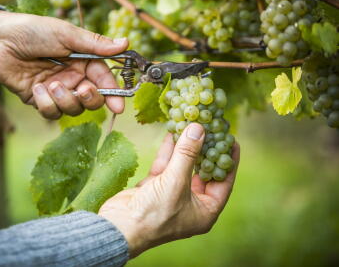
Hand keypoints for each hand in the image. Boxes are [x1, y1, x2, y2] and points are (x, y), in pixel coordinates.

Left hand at [0, 10, 128, 118]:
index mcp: (84, 62)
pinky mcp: (40, 100)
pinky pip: (51, 113)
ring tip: (51, 84)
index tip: (118, 107)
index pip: (104, 81)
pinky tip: (36, 88)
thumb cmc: (34, 32)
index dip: (113, 95)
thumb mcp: (67, 35)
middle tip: (83, 90)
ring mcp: (57, 91)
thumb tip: (125, 43)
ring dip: (65, 100)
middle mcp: (73, 78)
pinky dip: (46, 103)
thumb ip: (96, 44)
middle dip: (90, 99)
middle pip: (92, 101)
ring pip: (73, 109)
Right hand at [98, 123, 239, 257]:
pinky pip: (165, 166)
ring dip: (185, 147)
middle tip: (211, 129)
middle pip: (202, 171)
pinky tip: (172, 133)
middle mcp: (190, 203)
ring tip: (191, 125)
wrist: (119, 226)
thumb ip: (188, 153)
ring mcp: (171, 194)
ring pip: (182, 166)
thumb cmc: (154, 213)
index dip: (228, 160)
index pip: (223, 182)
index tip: (231, 140)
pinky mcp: (154, 188)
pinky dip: (168, 151)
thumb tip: (198, 129)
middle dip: (205, 150)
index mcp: (205, 211)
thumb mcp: (176, 181)